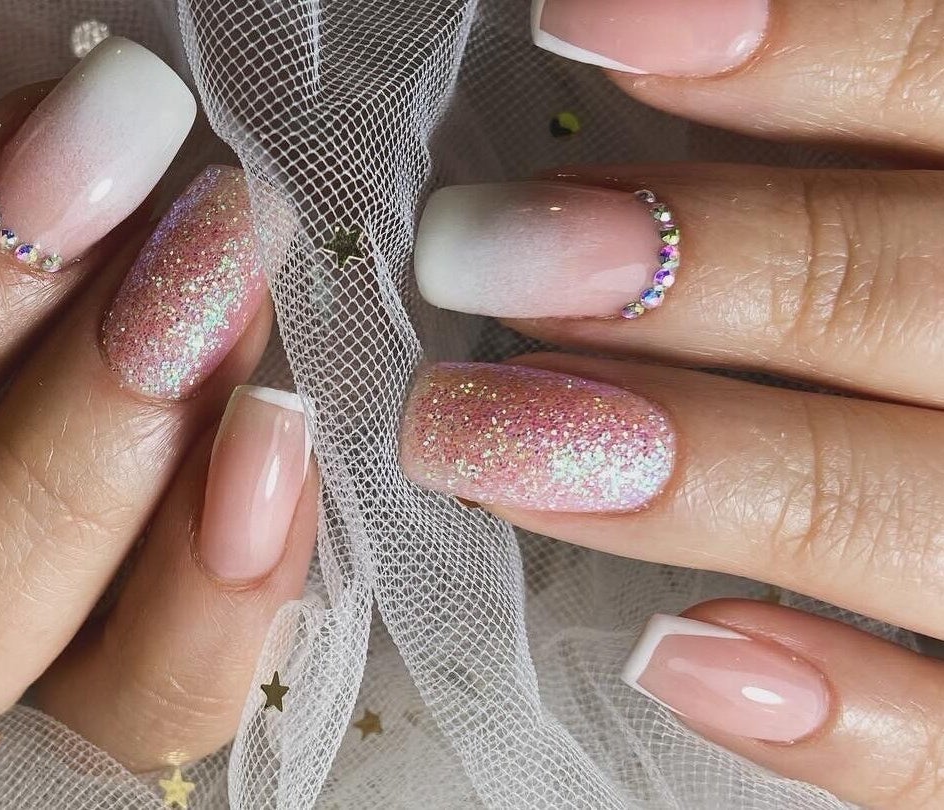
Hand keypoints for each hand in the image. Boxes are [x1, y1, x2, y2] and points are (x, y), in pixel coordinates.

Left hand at [403, 0, 943, 804]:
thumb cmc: (942, 301)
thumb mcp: (928, 195)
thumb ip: (866, 133)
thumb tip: (627, 41)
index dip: (797, 50)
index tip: (586, 27)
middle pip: (892, 292)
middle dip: (673, 268)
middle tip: (469, 248)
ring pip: (891, 504)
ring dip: (685, 464)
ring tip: (471, 430)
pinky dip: (831, 710)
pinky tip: (676, 654)